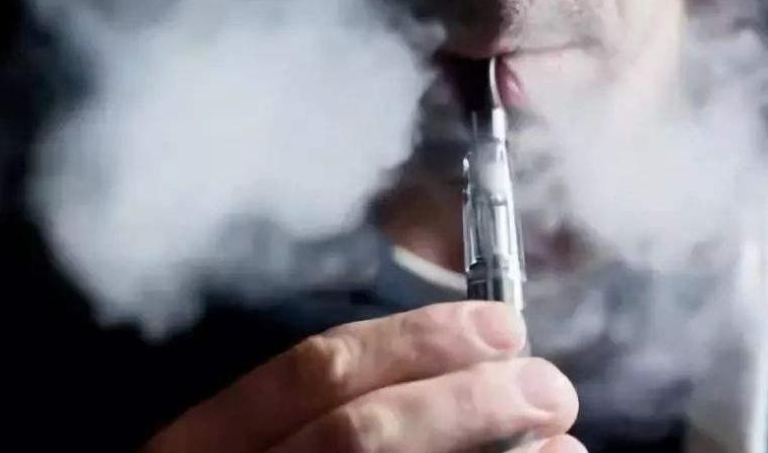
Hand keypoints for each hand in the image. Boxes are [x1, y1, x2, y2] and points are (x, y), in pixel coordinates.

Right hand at [143, 302, 583, 452]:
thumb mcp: (263, 447)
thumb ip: (343, 412)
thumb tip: (483, 371)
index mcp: (202, 446)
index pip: (316, 370)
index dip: (420, 339)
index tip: (504, 326)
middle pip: (362, 434)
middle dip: (470, 400)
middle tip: (551, 387)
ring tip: (564, 447)